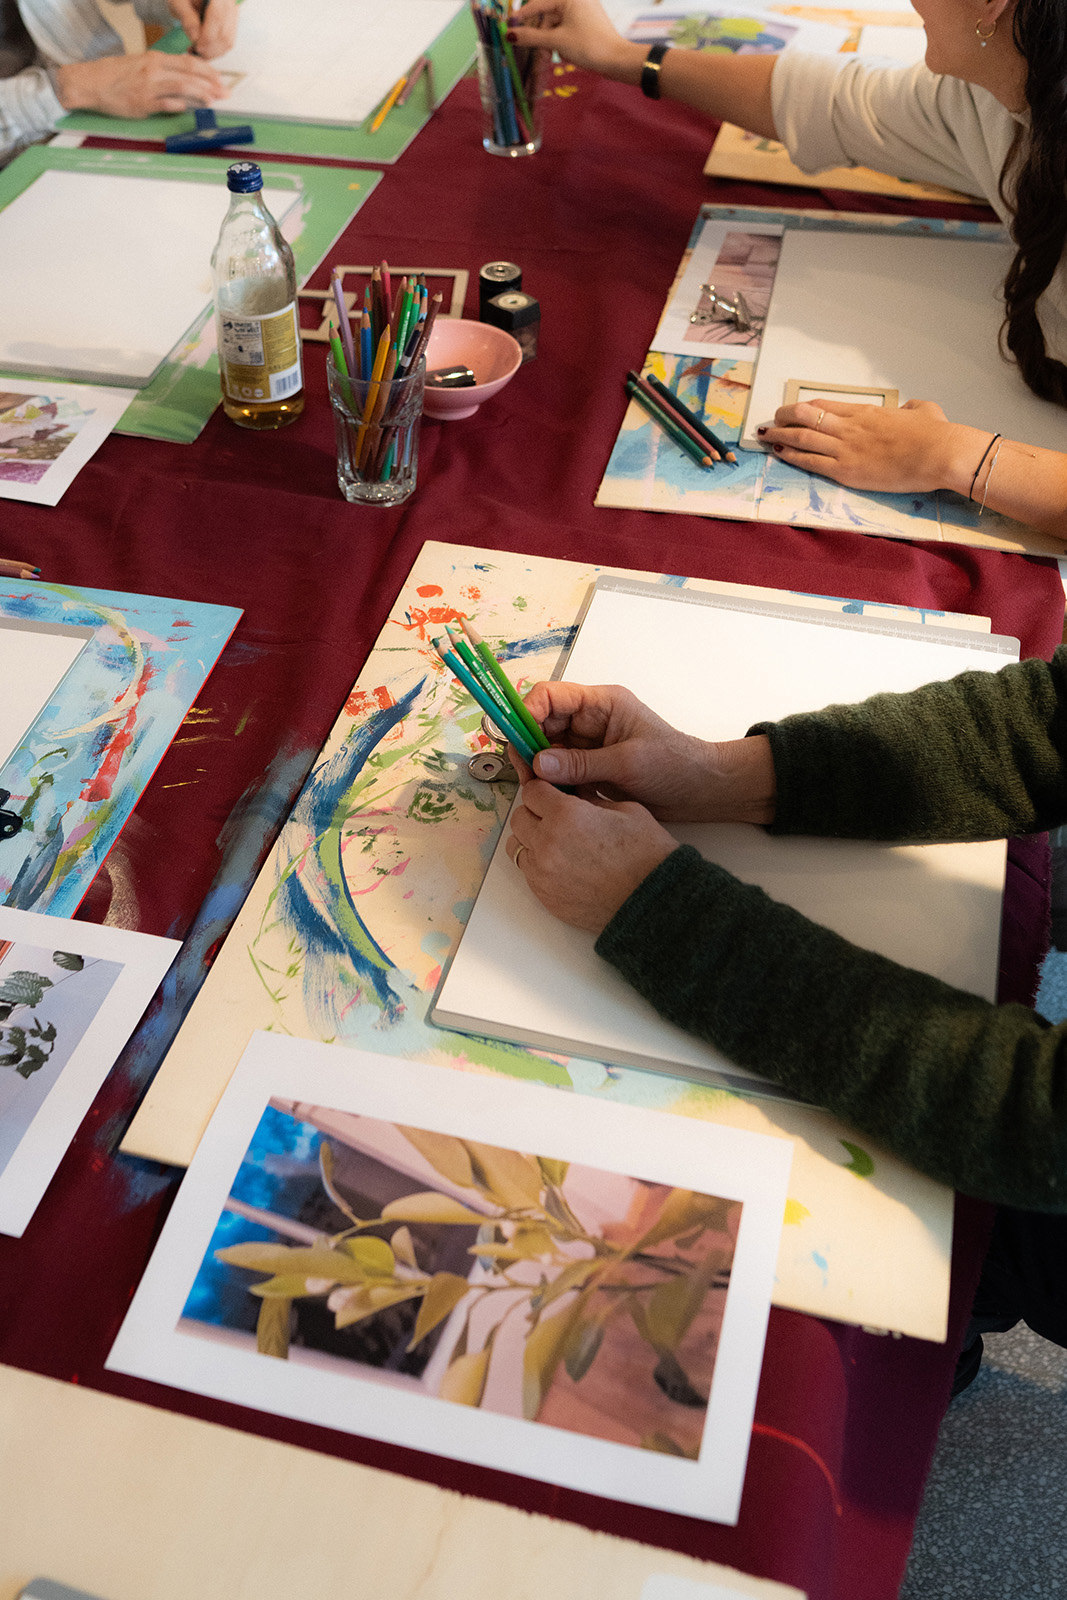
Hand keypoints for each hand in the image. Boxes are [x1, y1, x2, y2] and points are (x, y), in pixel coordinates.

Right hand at [55, 51, 228, 115]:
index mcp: (154, 59)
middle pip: (189, 74)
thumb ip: (162, 71)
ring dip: (201, 95)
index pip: (188, 62)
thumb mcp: (140, 65)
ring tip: (214, 100)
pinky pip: (166, 104)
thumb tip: (184, 80)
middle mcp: (154, 70)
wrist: (89, 82)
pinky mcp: (142, 103)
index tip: (220, 78)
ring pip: (182, 88)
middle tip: (225, 92)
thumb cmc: (114, 75)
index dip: (208, 70)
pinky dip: (180, 106)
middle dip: (211, 83)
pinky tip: (191, 108)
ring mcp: (149, 87)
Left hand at [168, 0, 238, 56]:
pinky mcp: (231, 25)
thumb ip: (187, 18)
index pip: (217, 18)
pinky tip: (203, 50)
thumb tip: (195, 39)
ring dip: (213, 52)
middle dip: (210, 48)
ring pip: (228, 41)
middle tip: (194, 52)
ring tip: (197, 52)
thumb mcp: (179, 3)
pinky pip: (228, 43)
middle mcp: (229, 3)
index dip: (207, 36)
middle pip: (225, 33)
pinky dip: (216, 51)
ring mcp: (232, 15)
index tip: (196, 47)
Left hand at [506, 780, 676, 933]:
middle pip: (519, 818)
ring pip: (517, 846)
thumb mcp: (625, 810)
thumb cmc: (647, 856)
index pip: (532, 791)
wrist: (653, 902)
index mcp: (566, 815)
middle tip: (556, 817)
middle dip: (535, 813)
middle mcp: (546, 843)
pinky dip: (539, 865)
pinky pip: (528, 873)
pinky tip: (563, 865)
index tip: (552, 793)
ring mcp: (542, 873)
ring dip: (532, 840)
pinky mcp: (544, 896)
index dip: (544, 789)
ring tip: (557, 844)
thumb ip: (590, 797)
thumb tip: (574, 789)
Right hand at [508, 0, 642, 80]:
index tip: (507, 28)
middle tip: (534, 50)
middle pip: (546, 14)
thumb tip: (510, 35)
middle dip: (540, 34)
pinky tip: (565, 54)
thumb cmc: (589, 46)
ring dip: (551, 41)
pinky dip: (561, 41)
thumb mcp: (556, 42)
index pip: (537, 4)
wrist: (617, 60)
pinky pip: (566, 28)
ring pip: (556, 24)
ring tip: (554, 56)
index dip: (521, 17)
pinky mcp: (587, 21)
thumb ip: (531, 37)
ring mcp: (582, 9)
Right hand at [509, 681, 775, 824]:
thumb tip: (538, 762)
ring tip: (538, 791)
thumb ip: (581, 763)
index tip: (517, 739)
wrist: (701, 791)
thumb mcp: (628, 762)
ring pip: (546, 751)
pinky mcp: (589, 770)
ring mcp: (587, 746)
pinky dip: (551, 784)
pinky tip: (552, 799)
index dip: (527, 712)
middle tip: (526, 776)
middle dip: (528, 747)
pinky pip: (558, 772)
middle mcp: (589, 721)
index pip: (551, 696)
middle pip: (541, 724)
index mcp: (601, 704)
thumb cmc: (675, 765)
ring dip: (538, 769)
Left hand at [756, 398, 971, 492]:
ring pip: (802, 437)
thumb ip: (912, 409)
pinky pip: (810, 461)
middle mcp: (849, 427)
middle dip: (783, 417)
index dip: (802, 407)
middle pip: (805, 415)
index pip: (823, 405)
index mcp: (865, 412)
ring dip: (779, 435)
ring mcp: (845, 448)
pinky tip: (778, 452)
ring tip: (764, 435)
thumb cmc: (934, 433)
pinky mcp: (847, 471)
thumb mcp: (923, 411)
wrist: (937, 453)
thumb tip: (912, 410)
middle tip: (771, 420)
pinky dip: (791, 455)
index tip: (790, 409)